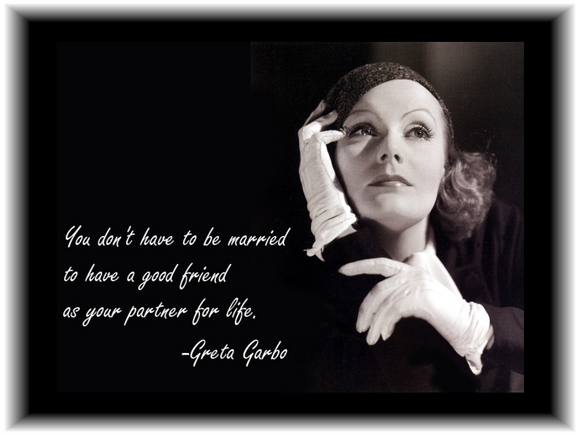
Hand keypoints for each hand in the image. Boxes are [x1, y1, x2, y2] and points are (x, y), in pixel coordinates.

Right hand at [298, 100, 356, 259]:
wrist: (336, 223)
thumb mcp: (346, 187)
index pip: (310, 142)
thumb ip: (348, 175)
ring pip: (306, 131)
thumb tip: (370, 166)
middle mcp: (306, 166)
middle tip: (332, 107)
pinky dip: (326, 131)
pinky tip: (342, 131)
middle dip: (317, 117)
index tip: (336, 118)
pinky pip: (315, 138)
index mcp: (313, 171)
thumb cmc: (345, 210)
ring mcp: (307, 165)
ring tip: (334, 111)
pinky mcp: (312, 164)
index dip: (320, 128)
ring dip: (320, 119)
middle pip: (305, 133)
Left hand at [339, 257, 492, 373]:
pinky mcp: (419, 297)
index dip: (360, 266)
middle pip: (377, 290)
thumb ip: (397, 295)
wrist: (463, 320)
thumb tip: (374, 309)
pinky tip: (385, 335)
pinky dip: (385, 325)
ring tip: (370, 338)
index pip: (380, 264)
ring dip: (374, 324)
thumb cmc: (439, 312)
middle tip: (360, 328)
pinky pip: (393, 311)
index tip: (342, 270)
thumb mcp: (415, 298)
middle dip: (365, 310)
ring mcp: (416, 283)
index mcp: (409, 269)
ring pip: (384, 303)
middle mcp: (411, 272)